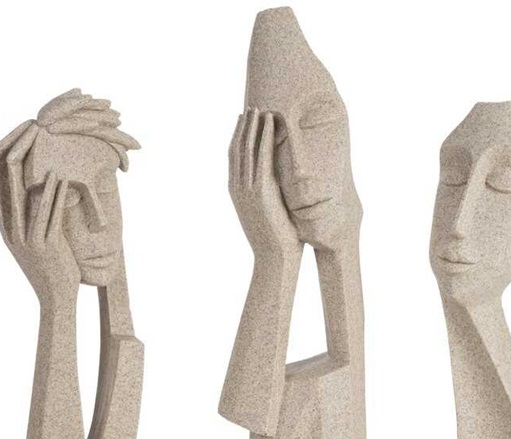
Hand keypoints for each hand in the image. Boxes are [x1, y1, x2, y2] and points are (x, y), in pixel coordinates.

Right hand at [0, 124, 79, 304]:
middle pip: (7, 183)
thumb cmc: (51, 268)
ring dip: (35, 167)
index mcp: (6, 227)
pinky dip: (54, 195)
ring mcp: (27, 238)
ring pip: (25, 196)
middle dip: (16, 152)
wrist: (56, 299)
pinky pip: (48, 215)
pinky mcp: (46, 246)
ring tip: (43, 144)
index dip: (1, 156)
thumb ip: (32, 217)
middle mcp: (11, 230)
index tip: (13, 134)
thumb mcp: (35, 240)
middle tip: (27, 128)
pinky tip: (60, 178)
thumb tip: (37, 193)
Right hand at [228, 108, 300, 257]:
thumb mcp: (266, 213)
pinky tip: (270, 122)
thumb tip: (276, 186)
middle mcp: (237, 187)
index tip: (244, 121)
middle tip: (250, 108)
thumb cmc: (276, 240)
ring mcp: (247, 188)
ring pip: (248, 148)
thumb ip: (266, 196)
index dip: (238, 136)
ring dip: (254, 126)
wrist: (274, 257)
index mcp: (236, 192)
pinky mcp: (261, 189)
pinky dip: (265, 136)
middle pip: (237, 148)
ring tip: (260, 109)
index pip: (234, 157)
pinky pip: (263, 155)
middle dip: (244, 126)